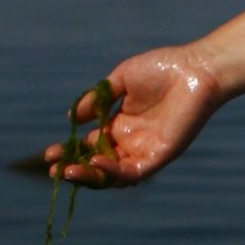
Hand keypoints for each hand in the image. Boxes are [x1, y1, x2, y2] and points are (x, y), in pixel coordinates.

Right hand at [49, 46, 225, 185]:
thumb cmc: (162, 68)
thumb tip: (73, 117)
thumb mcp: (120, 80)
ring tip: (67, 172)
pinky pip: (133, 172)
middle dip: (74, 169)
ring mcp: (144, 150)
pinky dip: (113, 171)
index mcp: (120, 124)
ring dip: (89, 176)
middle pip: (98, 165)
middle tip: (54, 169)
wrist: (194, 69)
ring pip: (112, 175)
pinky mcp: (160, 156)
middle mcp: (131, 141)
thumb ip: (97, 99)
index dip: (69, 152)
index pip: (90, 146)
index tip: (49, 154)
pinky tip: (96, 162)